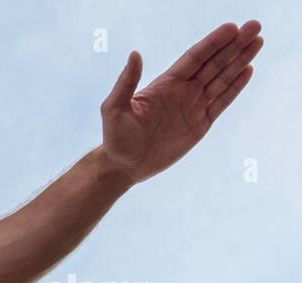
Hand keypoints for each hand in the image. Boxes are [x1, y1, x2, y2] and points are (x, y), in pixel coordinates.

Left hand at [100, 20, 262, 184]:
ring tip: (257, 42)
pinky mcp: (200, 124)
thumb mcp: (114, 108)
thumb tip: (135, 54)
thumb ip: (126, 82)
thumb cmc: (115, 137)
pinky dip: (235, 87)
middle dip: (234, 45)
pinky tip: (248, 70)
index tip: (232, 27)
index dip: (213, 42)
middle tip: (254, 26)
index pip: (195, 57)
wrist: (124, 166)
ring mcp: (193, 106)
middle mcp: (183, 91)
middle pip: (213, 63)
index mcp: (165, 83)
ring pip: (222, 79)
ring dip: (240, 61)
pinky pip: (222, 102)